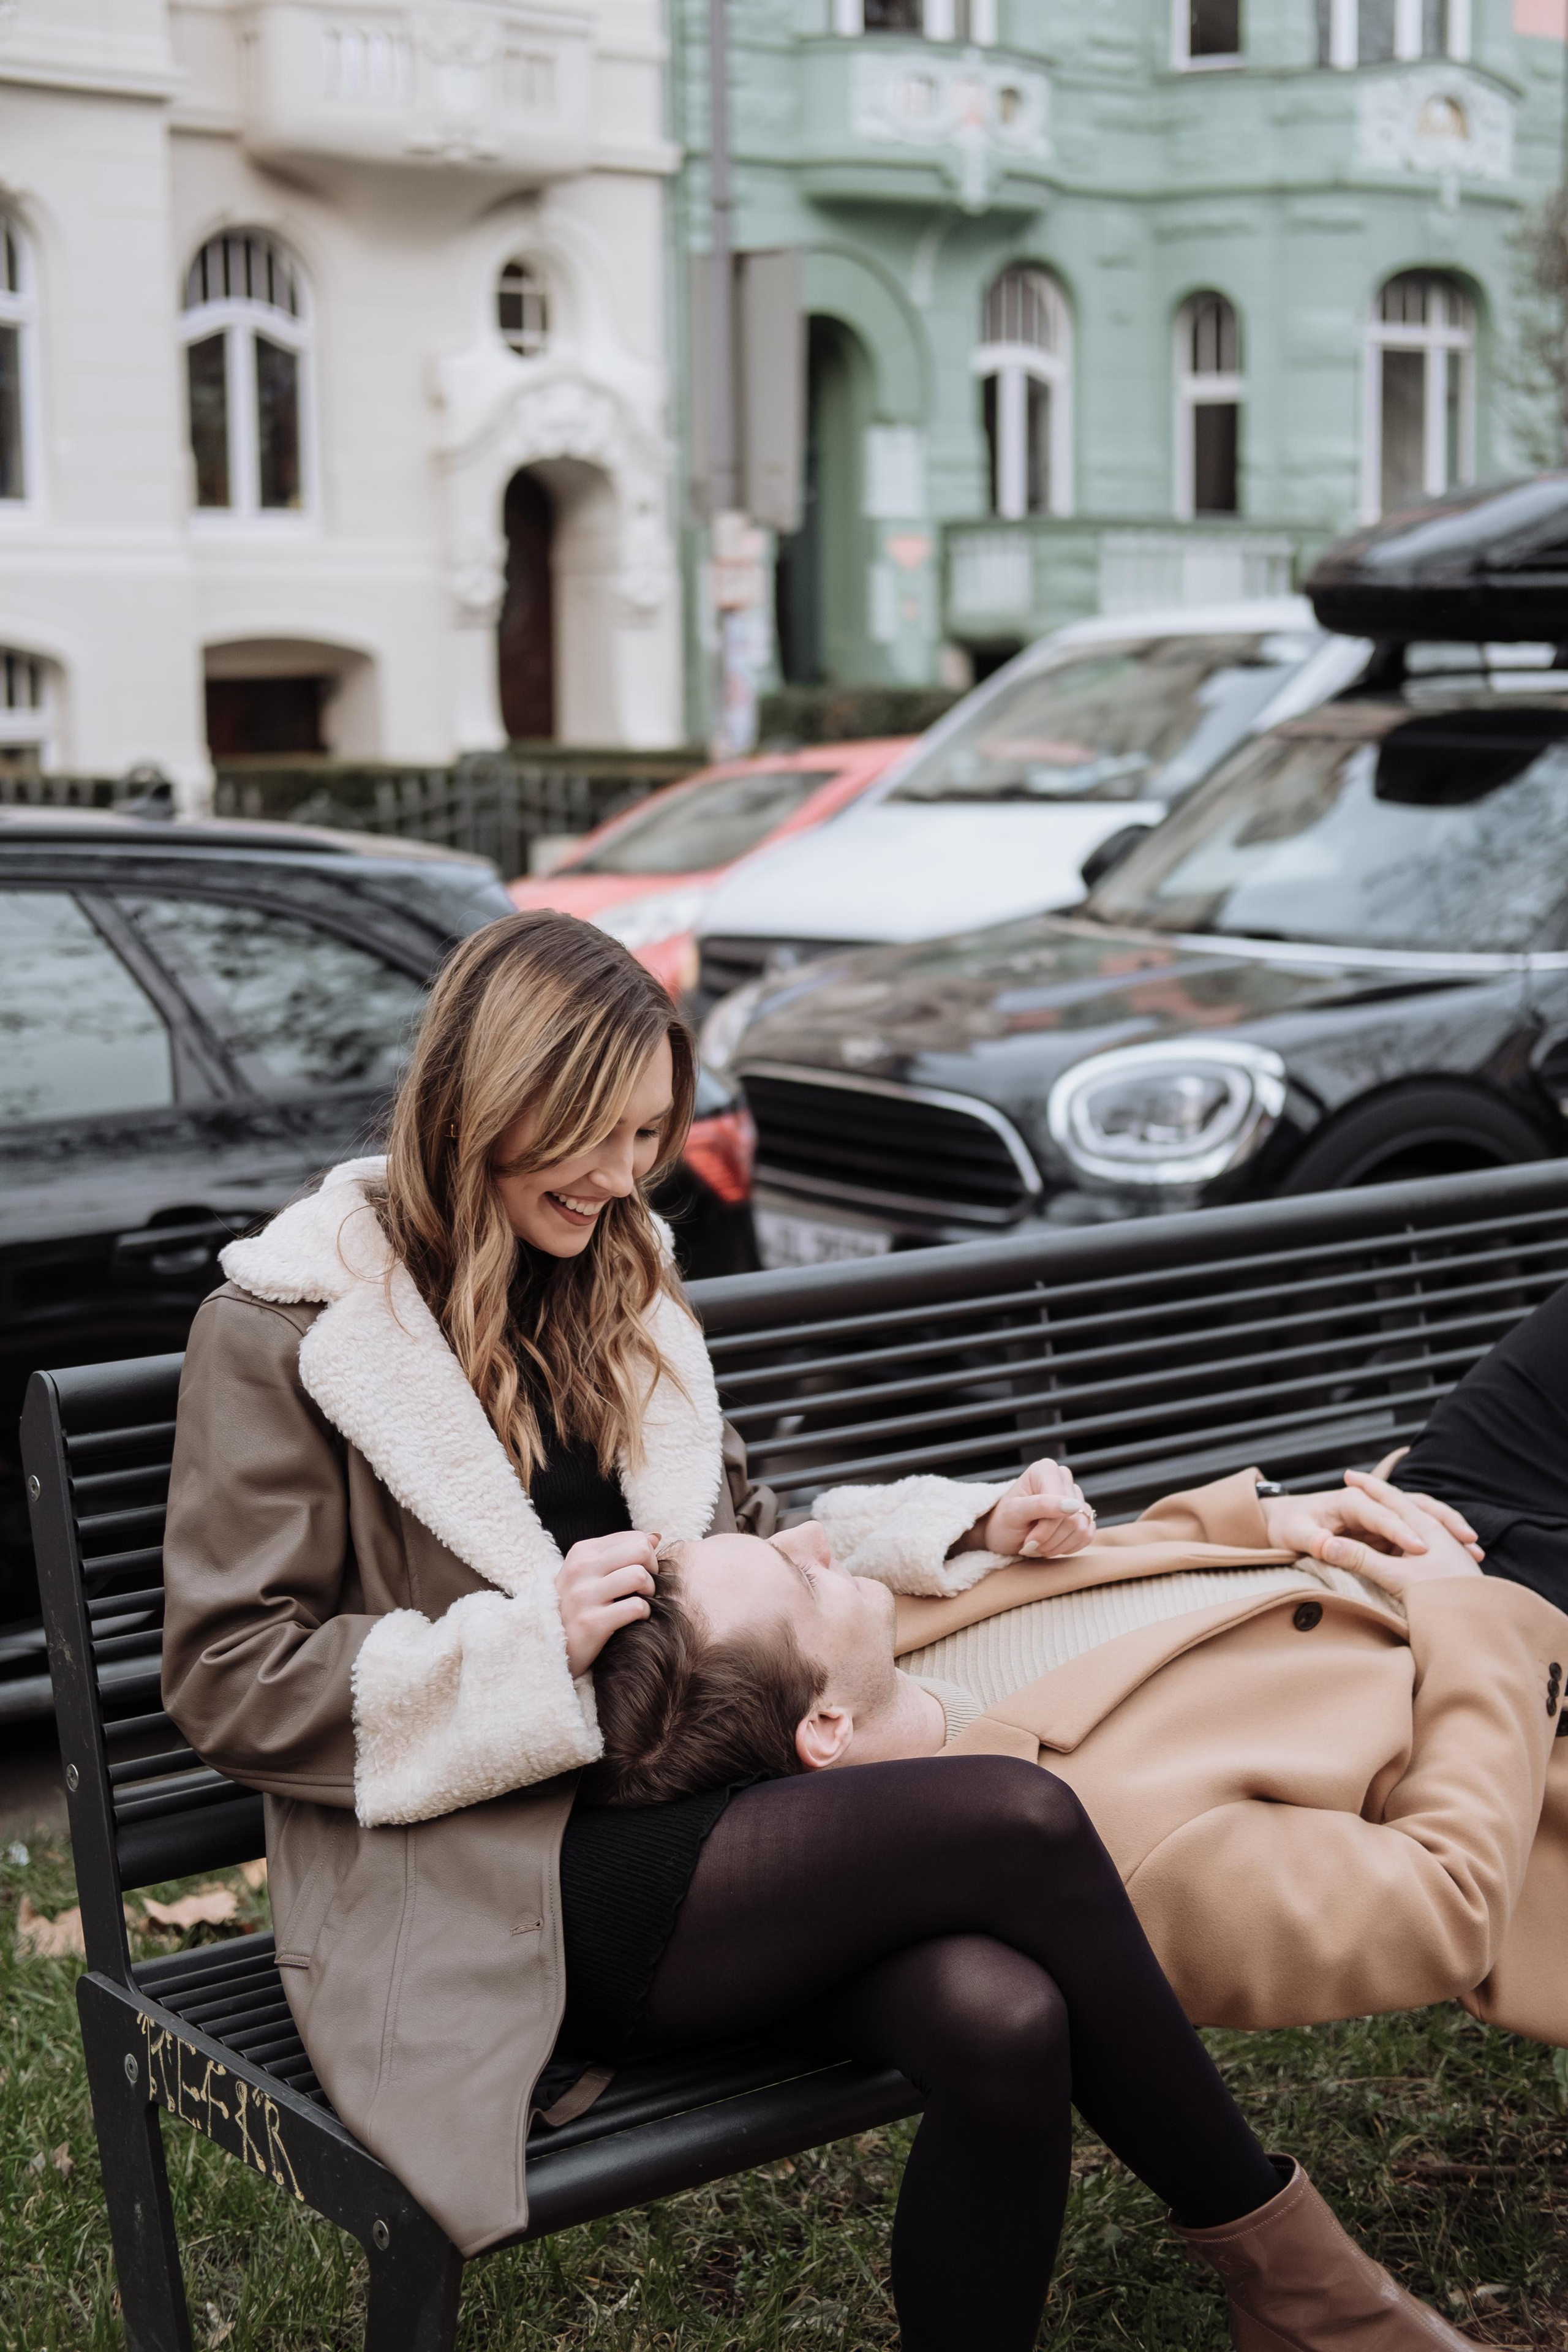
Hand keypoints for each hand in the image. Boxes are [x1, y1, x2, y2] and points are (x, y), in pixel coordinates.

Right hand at [555, 1531, 659, 1676]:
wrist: (547, 1644)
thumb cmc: (576, 1605)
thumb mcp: (589, 1572)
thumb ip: (620, 1552)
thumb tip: (654, 1537)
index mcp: (582, 1552)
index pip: (634, 1538)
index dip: (647, 1555)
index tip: (641, 1571)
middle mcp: (580, 1569)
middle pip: (640, 1551)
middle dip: (652, 1569)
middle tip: (646, 1586)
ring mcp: (584, 1596)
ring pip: (638, 1576)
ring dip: (649, 1591)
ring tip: (641, 1600)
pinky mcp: (591, 1622)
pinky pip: (635, 1607)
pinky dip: (645, 1613)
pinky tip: (636, 1618)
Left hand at [979, 1459, 1095, 1560]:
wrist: (1003, 1535)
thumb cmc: (1004, 1522)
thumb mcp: (1013, 1514)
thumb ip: (1040, 1506)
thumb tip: (1074, 1505)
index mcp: (1046, 1469)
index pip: (1061, 1505)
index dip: (1045, 1529)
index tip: (1027, 1541)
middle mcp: (1063, 1478)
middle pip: (1073, 1518)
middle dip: (1050, 1540)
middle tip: (1030, 1545)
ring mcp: (1075, 1495)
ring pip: (1082, 1529)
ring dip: (1058, 1545)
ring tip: (1039, 1545)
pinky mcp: (1082, 1513)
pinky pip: (1088, 1535)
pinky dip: (1069, 1547)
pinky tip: (1052, 1545)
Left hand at [1259, 1473, 1481, 1586]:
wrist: (1283, 1519)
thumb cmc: (1288, 1525)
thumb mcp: (1294, 1533)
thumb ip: (1309, 1540)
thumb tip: (1325, 1545)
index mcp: (1350, 1501)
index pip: (1382, 1516)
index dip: (1401, 1532)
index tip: (1419, 1549)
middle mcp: (1370, 1504)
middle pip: (1414, 1509)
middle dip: (1442, 1525)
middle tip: (1467, 1544)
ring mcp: (1380, 1516)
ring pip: (1424, 1517)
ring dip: (1450, 1531)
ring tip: (1474, 1550)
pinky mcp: (1385, 1530)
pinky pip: (1420, 1532)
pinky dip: (1444, 1541)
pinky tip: (1465, 1556)